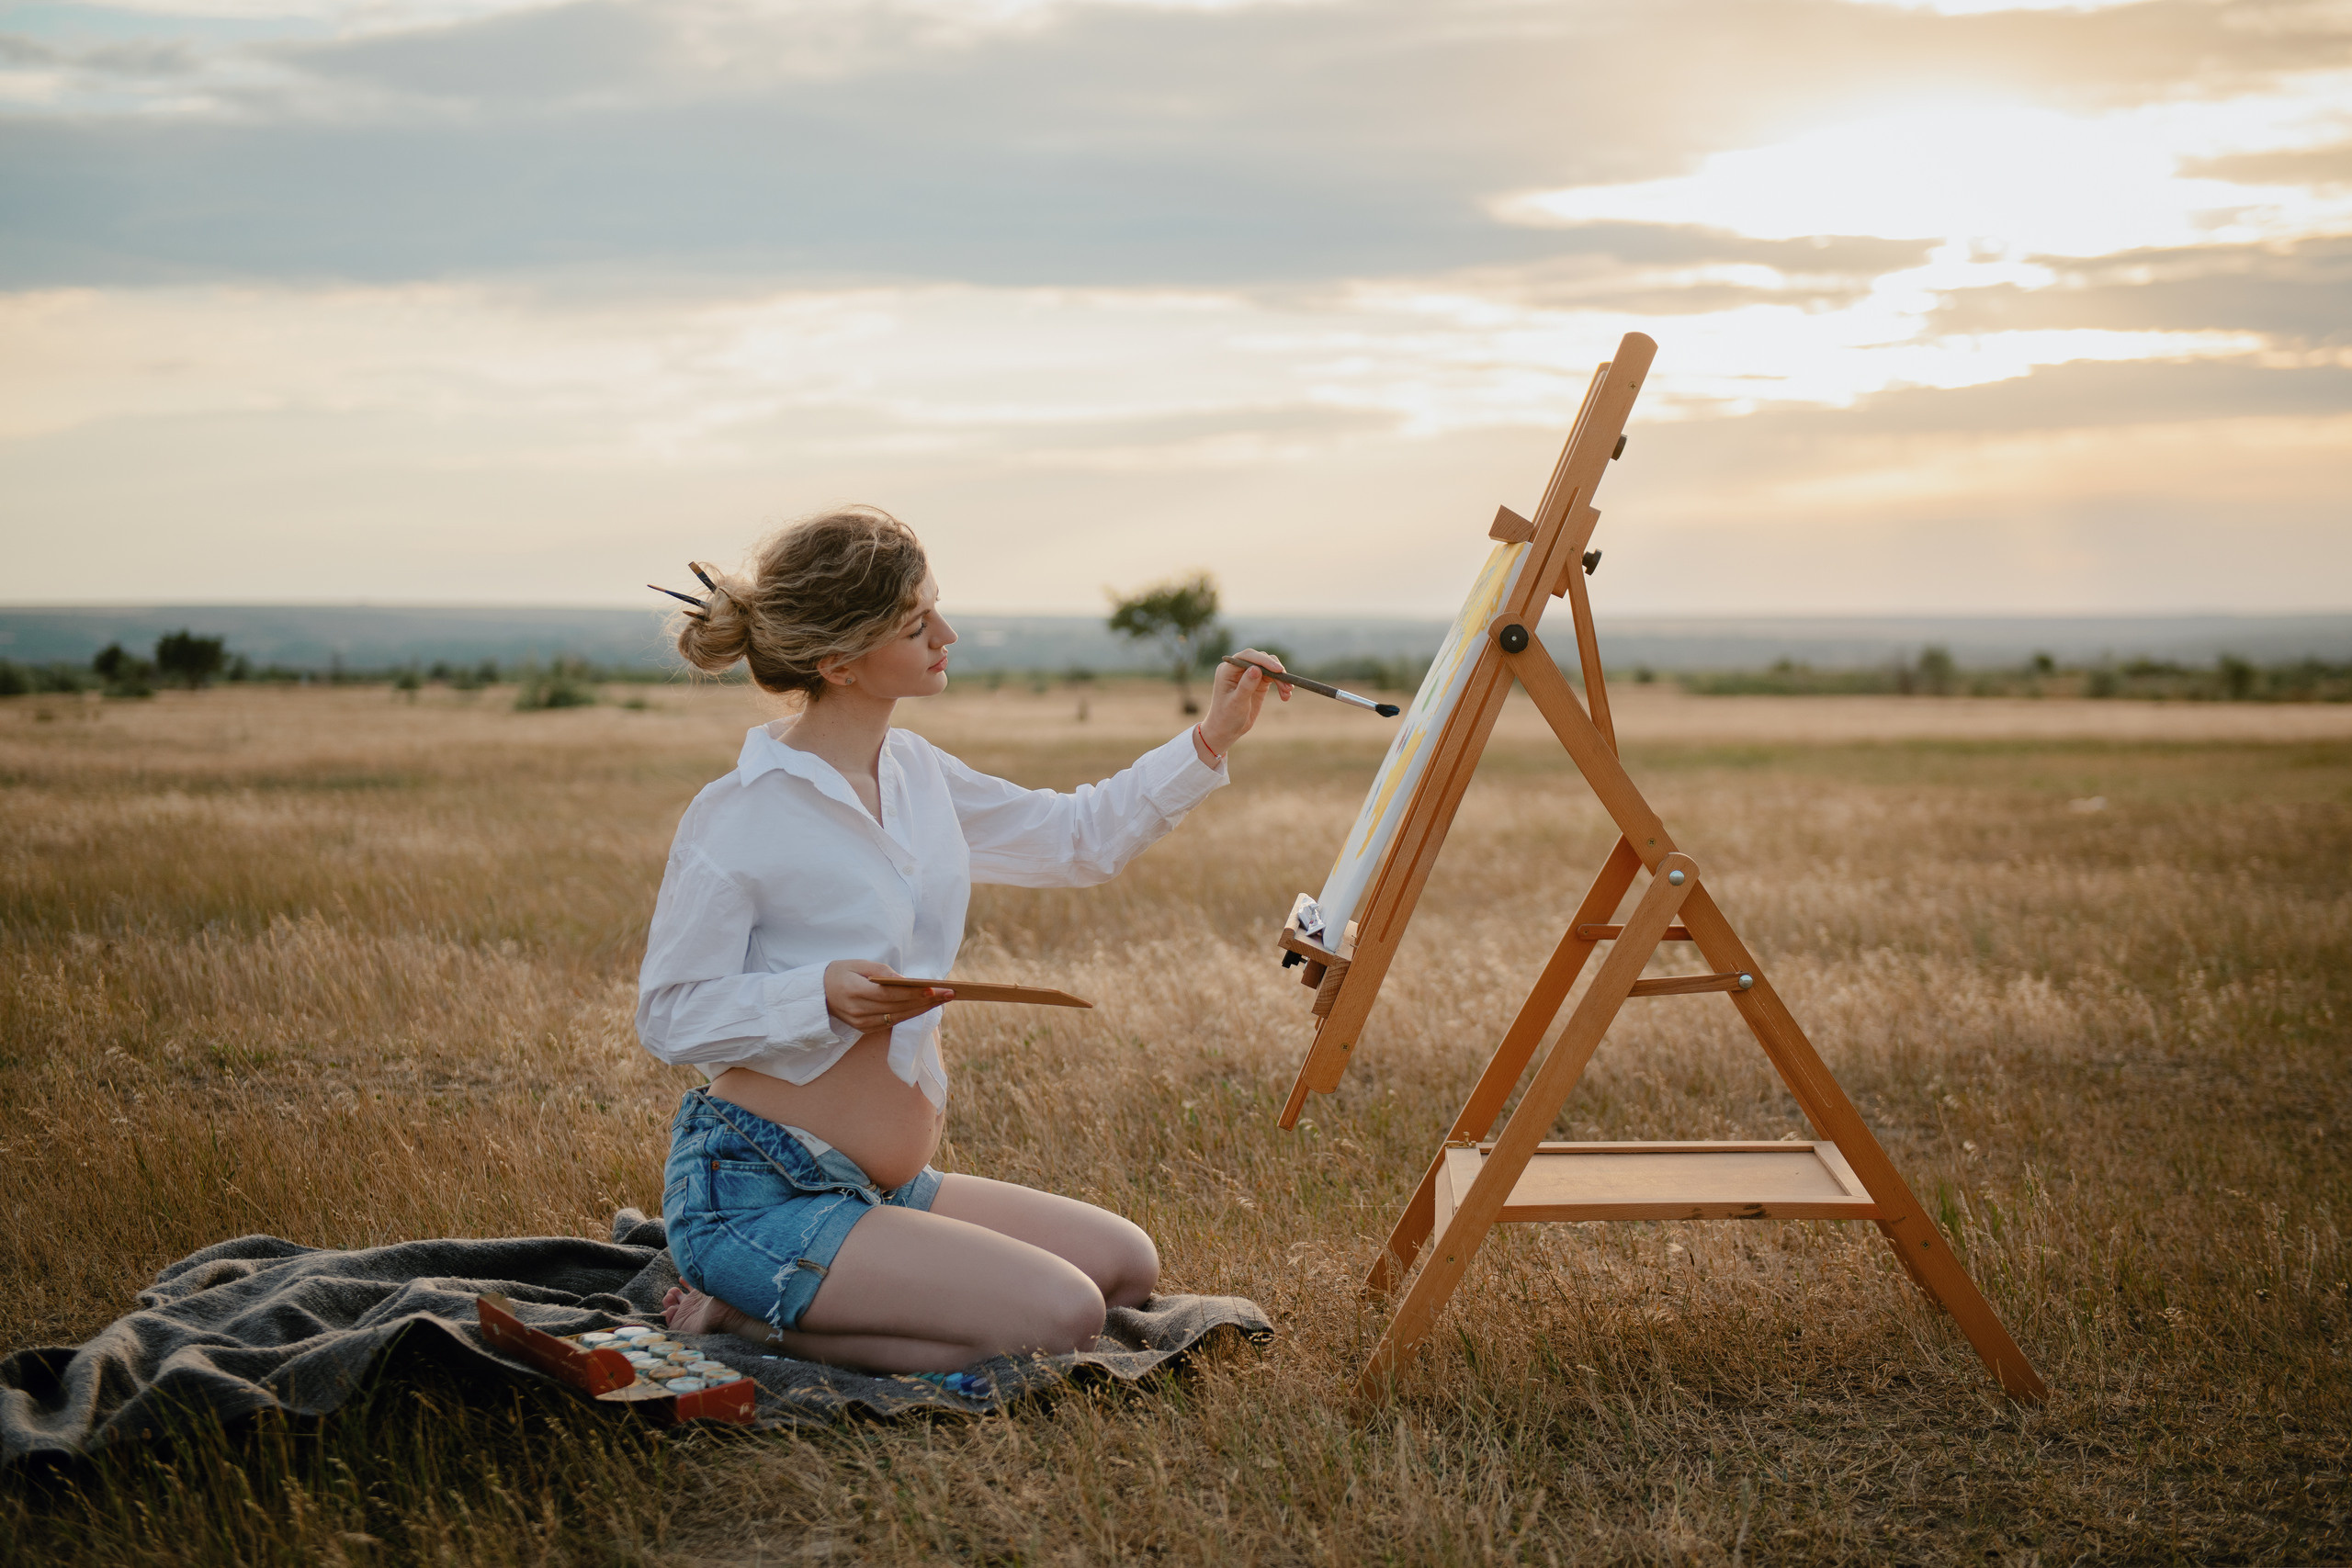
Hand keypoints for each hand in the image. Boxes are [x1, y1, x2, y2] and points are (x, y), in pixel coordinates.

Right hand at [824, 961, 951, 1033]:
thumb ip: (882, 973)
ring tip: (942, 1000)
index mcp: (854, 992)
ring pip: (898, 1018)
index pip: (891, 994)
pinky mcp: (864, 1030)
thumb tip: (907, 982)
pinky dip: (909, 1015)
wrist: (817, 994)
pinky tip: (924, 1007)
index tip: (935, 989)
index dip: (914, 993)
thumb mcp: (858, 964)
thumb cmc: (840, 973)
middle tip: (949, 993)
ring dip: (922, 1010)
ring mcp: (861, 1024)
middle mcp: (858, 1012)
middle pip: (899, 1008)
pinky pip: (892, 1023)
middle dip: (926, 1001)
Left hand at [1199, 648, 1287, 756]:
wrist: (1227, 729)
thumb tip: (1256, 669)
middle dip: (1276, 670)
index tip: (1278, 670)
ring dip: (1281, 678)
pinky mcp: (1258, 682)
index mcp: (1228, 670)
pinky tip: (1286, 695)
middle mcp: (1239, 668)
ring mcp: (1249, 674)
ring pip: (1270, 667)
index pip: (1247, 657)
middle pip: (1261, 659)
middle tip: (1287, 685)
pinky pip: (1273, 677)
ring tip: (1288, 692)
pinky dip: (1281, 684)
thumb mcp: (1236, 703)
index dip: (1264, 661)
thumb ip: (1246, 686)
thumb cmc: (1227, 717)